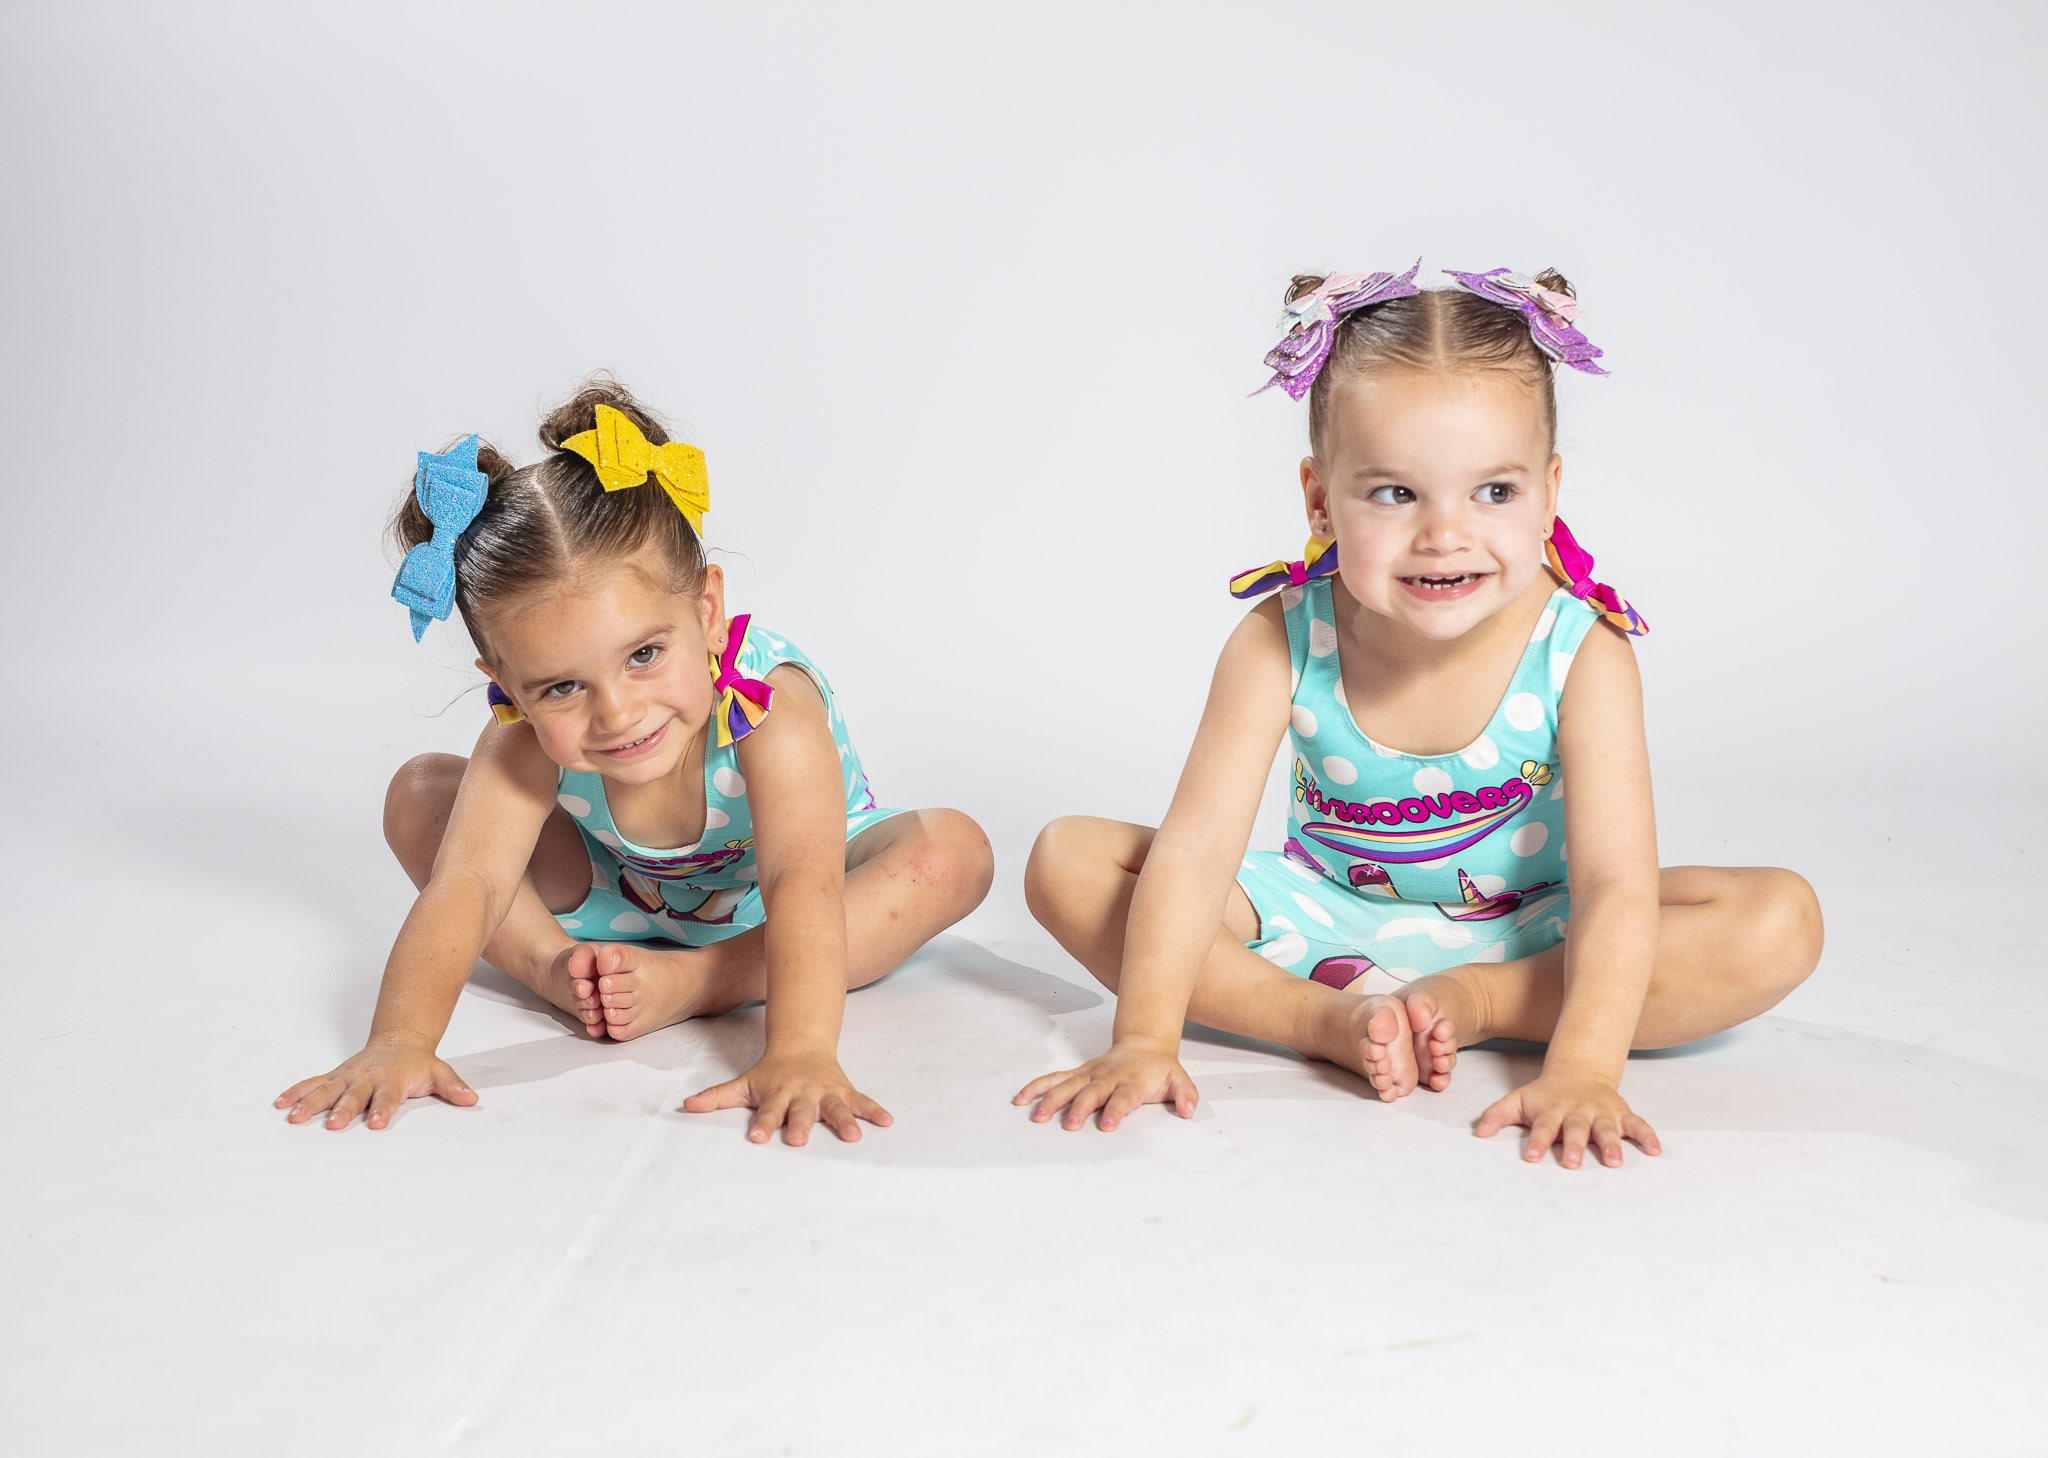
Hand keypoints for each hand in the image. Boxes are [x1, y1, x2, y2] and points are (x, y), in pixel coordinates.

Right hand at [274, 1037, 477, 1130]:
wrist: (399, 1039)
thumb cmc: (417, 1063)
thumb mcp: (439, 1072)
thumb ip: (452, 1087)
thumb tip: (471, 1099)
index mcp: (393, 1080)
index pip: (388, 1097)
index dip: (383, 1109)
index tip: (376, 1123)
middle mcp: (367, 1078)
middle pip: (354, 1095)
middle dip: (343, 1109)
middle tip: (332, 1125)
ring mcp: (348, 1076)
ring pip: (327, 1089)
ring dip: (310, 1103)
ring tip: (293, 1118)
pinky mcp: (335, 1076)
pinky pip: (312, 1083)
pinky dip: (296, 1092)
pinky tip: (279, 1103)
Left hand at [682, 1050, 892, 1144]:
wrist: (802, 1042)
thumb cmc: (770, 1071)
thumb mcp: (744, 1083)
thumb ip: (717, 1097)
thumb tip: (686, 1106)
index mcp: (777, 1094)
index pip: (767, 1112)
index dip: (763, 1124)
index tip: (758, 1139)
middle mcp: (802, 1094)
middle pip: (801, 1112)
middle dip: (801, 1125)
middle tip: (799, 1140)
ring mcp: (825, 1092)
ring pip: (835, 1108)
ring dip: (845, 1121)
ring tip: (853, 1137)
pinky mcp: (844, 1091)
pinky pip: (861, 1101)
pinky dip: (874, 1110)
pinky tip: (887, 1121)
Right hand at [1012, 1039, 1197, 1130]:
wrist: (1144, 1043)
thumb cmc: (1159, 1068)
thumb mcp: (1179, 1080)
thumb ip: (1185, 1095)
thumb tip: (1189, 1110)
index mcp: (1131, 1082)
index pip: (1123, 1098)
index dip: (1115, 1110)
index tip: (1108, 1125)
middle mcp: (1106, 1077)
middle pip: (1090, 1093)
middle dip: (1079, 1109)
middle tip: (1069, 1126)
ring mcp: (1089, 1074)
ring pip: (1066, 1086)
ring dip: (1051, 1100)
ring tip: (1037, 1117)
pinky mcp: (1077, 1074)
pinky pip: (1054, 1080)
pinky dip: (1037, 1087)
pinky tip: (1021, 1099)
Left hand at [1474, 1071, 1660, 1167]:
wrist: (1578, 1071)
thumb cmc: (1545, 1095)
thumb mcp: (1519, 1099)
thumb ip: (1498, 1115)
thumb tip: (1478, 1133)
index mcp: (1552, 1110)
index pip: (1543, 1128)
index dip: (1538, 1142)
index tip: (1532, 1158)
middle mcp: (1578, 1112)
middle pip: (1576, 1129)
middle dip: (1575, 1146)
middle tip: (1573, 1164)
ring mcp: (1601, 1113)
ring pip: (1607, 1129)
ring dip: (1612, 1145)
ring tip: (1615, 1162)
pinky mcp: (1621, 1113)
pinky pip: (1637, 1124)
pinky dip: (1647, 1136)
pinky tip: (1656, 1151)